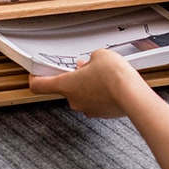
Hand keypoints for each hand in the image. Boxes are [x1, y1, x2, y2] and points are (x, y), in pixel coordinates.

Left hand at [29, 48, 144, 117]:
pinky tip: (111, 84)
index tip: (35, 73)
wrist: (132, 95)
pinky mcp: (102, 113)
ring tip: (102, 74)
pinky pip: (96, 101)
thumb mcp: (100, 55)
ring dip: (88, 84)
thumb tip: (92, 63)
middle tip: (83, 67)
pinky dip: (100, 93)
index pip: (40, 85)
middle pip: (66, 88)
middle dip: (74, 76)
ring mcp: (88, 108)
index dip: (35, 78)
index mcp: (66, 85)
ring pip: (82, 94)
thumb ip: (91, 59)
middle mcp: (74, 100)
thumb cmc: (114, 76)